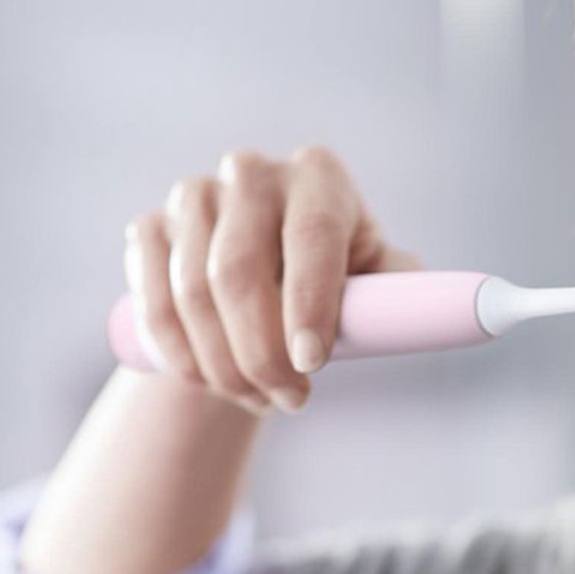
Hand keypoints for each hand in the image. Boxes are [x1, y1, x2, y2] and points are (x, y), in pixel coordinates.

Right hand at [122, 145, 423, 414]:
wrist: (261, 280)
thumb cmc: (334, 279)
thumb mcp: (373, 277)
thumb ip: (398, 288)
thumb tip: (425, 309)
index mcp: (318, 176)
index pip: (310, 237)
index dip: (309, 303)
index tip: (313, 363)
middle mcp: (251, 172)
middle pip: (238, 272)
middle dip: (262, 353)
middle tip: (292, 401)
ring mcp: (192, 195)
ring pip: (192, 296)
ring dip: (223, 365)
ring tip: (260, 400)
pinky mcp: (148, 226)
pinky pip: (153, 305)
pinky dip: (181, 357)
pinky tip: (211, 383)